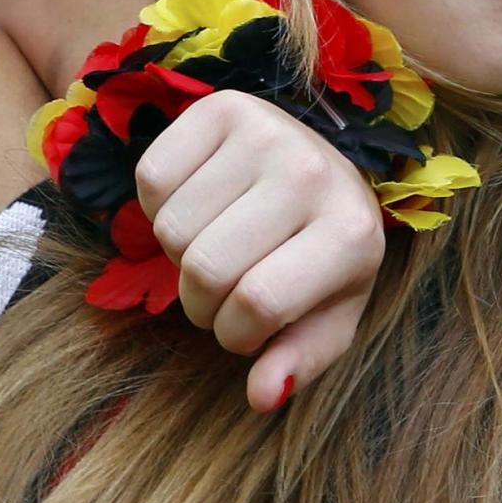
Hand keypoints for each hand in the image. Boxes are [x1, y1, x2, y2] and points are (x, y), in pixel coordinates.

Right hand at [134, 90, 388, 411]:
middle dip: (201, 302)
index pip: (257, 302)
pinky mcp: (221, 105)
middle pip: (205, 268)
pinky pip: (150, 179)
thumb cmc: (322, 253)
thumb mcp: (328, 314)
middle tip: (224, 291)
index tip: (245, 328)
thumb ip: (300, 359)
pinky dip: (159, 207)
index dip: (234, 334)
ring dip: (179, 255)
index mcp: (351, 233)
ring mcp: (267, 131)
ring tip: (217, 242)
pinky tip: (202, 203)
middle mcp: (312, 173)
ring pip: (170, 229)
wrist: (327, 165)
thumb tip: (262, 396)